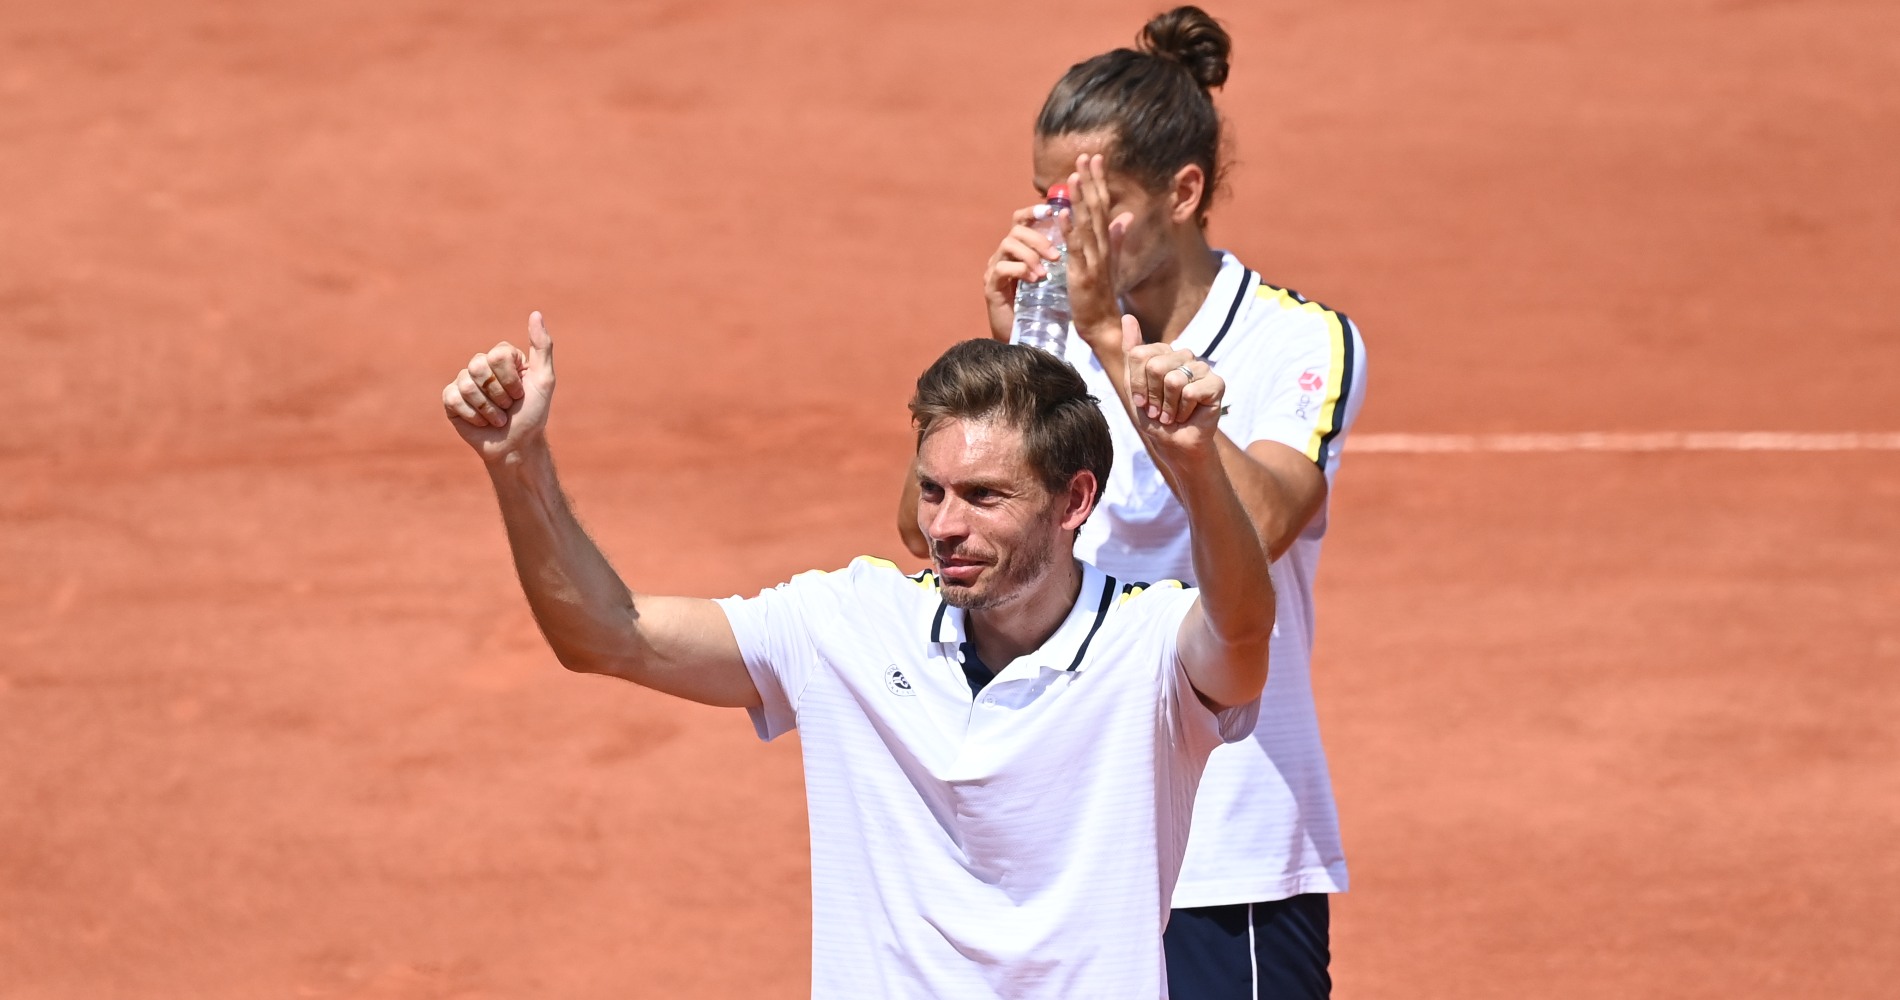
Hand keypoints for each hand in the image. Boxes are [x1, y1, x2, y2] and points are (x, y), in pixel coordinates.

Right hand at [443, 311, 555, 462]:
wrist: (516, 446)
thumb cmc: (533, 414)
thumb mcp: (544, 380)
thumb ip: (542, 346)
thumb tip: (536, 313)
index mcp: (503, 357)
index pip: (497, 354)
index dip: (510, 379)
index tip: (521, 393)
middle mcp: (482, 365)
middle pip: (478, 366)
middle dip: (498, 394)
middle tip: (508, 407)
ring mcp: (465, 381)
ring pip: (466, 384)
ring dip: (487, 409)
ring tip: (497, 418)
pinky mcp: (451, 399)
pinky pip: (453, 398)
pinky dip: (472, 415)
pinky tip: (481, 422)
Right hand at [982, 202, 1065, 339]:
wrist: (1027, 337)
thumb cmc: (1044, 307)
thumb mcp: (1058, 277)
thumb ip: (1066, 257)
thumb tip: (1089, 235)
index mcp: (1020, 249)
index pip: (1021, 220)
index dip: (1033, 211)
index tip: (1049, 210)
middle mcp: (1005, 255)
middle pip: (1016, 229)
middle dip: (1038, 239)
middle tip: (1056, 256)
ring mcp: (995, 269)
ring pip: (1007, 245)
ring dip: (1030, 255)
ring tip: (1046, 273)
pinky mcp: (991, 286)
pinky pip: (1001, 268)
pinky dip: (1020, 270)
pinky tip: (1034, 280)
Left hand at [1065, 153, 1134, 349]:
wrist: (1103, 325)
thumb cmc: (1102, 296)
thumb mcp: (1109, 262)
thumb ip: (1117, 238)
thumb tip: (1126, 216)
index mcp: (1106, 243)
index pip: (1103, 205)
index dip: (1098, 181)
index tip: (1094, 158)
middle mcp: (1101, 247)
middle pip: (1097, 208)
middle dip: (1091, 182)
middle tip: (1085, 156)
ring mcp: (1092, 260)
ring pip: (1086, 224)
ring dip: (1080, 199)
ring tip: (1072, 176)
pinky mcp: (1081, 274)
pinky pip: (1075, 249)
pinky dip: (1069, 230)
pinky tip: (1062, 213)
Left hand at [1122, 314, 1223, 457]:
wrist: (1174, 443)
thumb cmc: (1154, 416)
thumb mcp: (1134, 385)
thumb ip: (1131, 352)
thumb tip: (1128, 316)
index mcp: (1164, 353)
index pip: (1139, 354)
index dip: (1136, 384)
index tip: (1142, 401)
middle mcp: (1184, 355)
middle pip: (1155, 366)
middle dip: (1152, 396)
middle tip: (1158, 411)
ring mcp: (1202, 367)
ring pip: (1173, 380)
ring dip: (1168, 406)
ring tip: (1172, 414)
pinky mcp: (1217, 383)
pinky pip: (1190, 392)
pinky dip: (1183, 411)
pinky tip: (1188, 415)